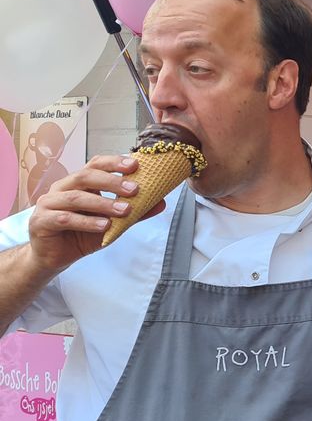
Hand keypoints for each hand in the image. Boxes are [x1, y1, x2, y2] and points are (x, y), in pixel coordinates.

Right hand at [25, 154, 160, 272]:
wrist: (55, 257)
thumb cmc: (82, 234)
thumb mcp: (112, 223)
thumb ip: (133, 213)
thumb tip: (161, 202)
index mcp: (78, 183)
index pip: (95, 165)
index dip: (114, 163)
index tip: (136, 165)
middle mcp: (62, 188)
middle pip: (85, 177)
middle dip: (112, 181)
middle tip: (134, 189)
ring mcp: (49, 203)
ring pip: (76, 198)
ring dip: (103, 203)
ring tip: (124, 210)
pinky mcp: (41, 221)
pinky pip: (65, 218)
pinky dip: (86, 221)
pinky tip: (104, 225)